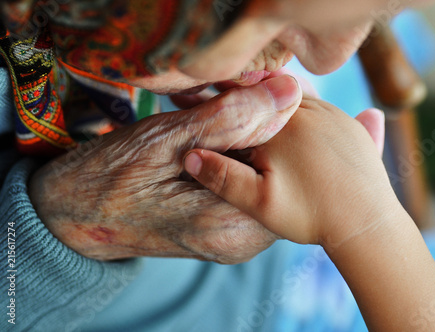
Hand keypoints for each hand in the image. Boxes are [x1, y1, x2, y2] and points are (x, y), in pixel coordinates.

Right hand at [28, 75, 301, 262]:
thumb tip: (286, 92)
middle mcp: (240, 243)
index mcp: (227, 223)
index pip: (287, 167)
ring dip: (250, 146)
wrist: (77, 214)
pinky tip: (213, 146)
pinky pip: (251, 191)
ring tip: (215, 126)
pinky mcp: (228, 234)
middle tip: (231, 107)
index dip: (277, 123)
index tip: (250, 96)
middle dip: (263, 134)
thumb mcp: (165, 137)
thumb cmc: (109, 174)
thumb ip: (229, 118)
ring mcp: (235, 243)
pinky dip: (239, 163)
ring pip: (268, 182)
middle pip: (281, 177)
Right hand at [183, 96, 396, 245]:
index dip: (220, 100)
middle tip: (223, 93)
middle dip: (245, 94)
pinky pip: (318, 105)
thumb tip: (188, 156)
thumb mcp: (260, 203)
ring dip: (273, 98)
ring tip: (254, 101)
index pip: (243, 101)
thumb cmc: (312, 215)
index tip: (201, 97)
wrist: (368, 224)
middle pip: (268, 93)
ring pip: (294, 95)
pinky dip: (299, 106)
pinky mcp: (348, 124)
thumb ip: (223, 178)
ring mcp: (333, 114)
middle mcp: (309, 110)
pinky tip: (290, 114)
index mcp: (283, 125)